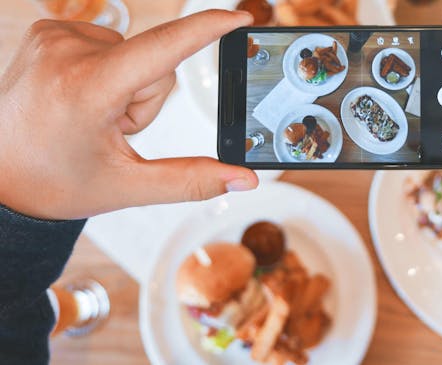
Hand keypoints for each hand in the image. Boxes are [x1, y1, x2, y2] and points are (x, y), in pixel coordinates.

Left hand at [0, 10, 257, 219]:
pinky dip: (107, 72)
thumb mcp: (128, 187)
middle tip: (111, 130)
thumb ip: (192, 180)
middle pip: (154, 63)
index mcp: (87, 90)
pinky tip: (81, 98)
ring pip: (134, 54)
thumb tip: (243, 180)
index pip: (163, 49)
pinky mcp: (48, 31)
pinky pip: (108, 45)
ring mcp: (53, 37)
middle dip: (147, 99)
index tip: (239, 17)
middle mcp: (67, 52)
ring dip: (127, 87)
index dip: (207, 29)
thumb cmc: (54, 182)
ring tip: (92, 116)